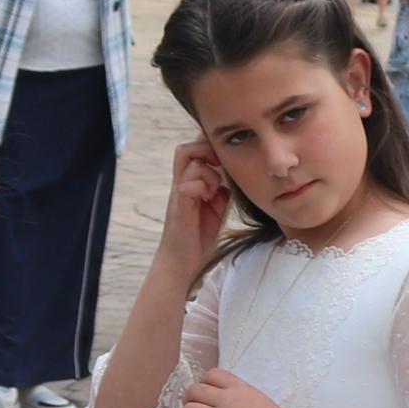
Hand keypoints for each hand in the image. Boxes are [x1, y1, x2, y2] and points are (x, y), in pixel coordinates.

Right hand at [161, 139, 238, 278]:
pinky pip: (188, 186)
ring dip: (209, 174)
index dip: (209, 147)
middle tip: (219, 167)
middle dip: (206, 151)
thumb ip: (221, 190)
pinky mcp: (180, 208)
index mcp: (190, 182)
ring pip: (192, 165)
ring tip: (213, 192)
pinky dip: (202, 188)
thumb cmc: (199, 233)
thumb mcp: (216, 207)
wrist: (183, 260)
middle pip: (185, 149)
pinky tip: (209, 200)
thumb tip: (230, 180)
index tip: (224, 160)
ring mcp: (178, 195)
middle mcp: (181, 184)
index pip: (193, 149)